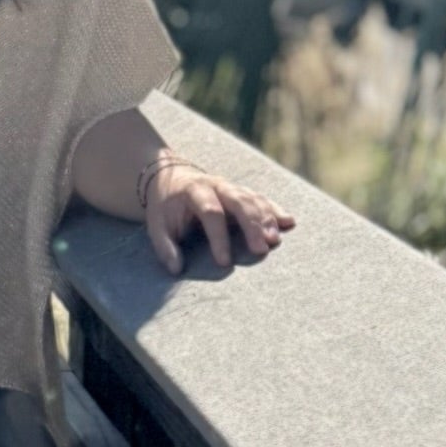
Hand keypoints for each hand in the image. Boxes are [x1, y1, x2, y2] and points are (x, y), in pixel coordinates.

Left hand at [146, 161, 295, 275]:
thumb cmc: (165, 208)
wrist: (169, 178)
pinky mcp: (241, 192)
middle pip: (239, 202)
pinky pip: (261, 199)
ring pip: (253, 200)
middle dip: (252, 225)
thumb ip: (165, 247)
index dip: (218, 238)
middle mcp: (216, 185)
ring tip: (275, 240)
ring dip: (267, 219)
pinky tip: (289, 222)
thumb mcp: (156, 226)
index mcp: (194, 191)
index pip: (211, 213)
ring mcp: (231, 187)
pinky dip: (275, 210)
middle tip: (262, 248)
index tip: (224, 262)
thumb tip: (176, 268)